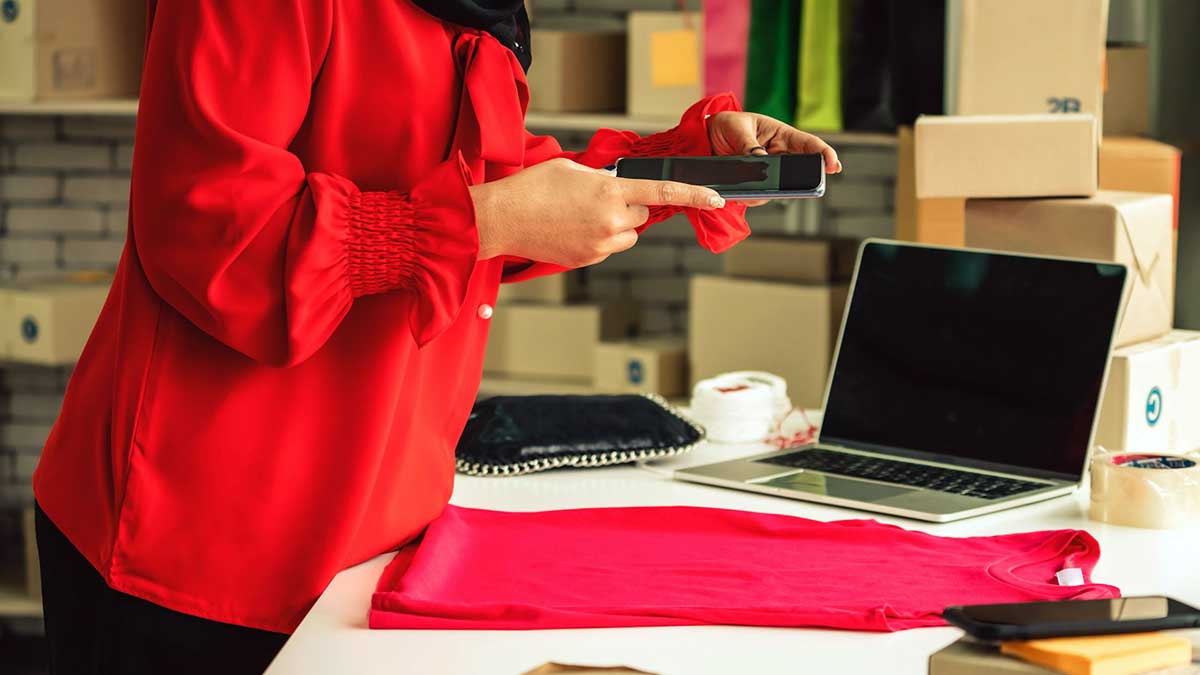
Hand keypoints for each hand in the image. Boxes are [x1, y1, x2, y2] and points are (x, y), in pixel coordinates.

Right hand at [470, 158, 724, 266]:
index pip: (662, 191)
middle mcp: (611, 221)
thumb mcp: (572, 167)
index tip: (717, 198)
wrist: (502, 219)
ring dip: (617, 225)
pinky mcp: (588, 260)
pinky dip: (599, 239)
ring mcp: (600, 245)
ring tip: (581, 216)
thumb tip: (619, 185)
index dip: (694, 194)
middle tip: (598, 199)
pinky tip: (572, 229)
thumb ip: (603, 177)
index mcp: (610, 191)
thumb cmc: (532, 188)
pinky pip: (608, 248)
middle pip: (643, 215)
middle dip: (630, 206)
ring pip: (628, 235)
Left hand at [707, 111, 841, 205]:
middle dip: (803, 180)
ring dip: (770, 191)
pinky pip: (759, 195)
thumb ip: (748, 145)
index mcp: (781, 135)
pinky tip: (740, 193)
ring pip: (780, 187)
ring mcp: (768, 172)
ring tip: (753, 190)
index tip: (834, 165)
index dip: (824, 154)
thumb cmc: (725, 126)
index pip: (808, 144)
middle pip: (799, 170)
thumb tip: (761, 160)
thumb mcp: (736, 129)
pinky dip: (752, 197)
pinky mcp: (755, 184)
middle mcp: (779, 154)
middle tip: (806, 186)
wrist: (705, 138)